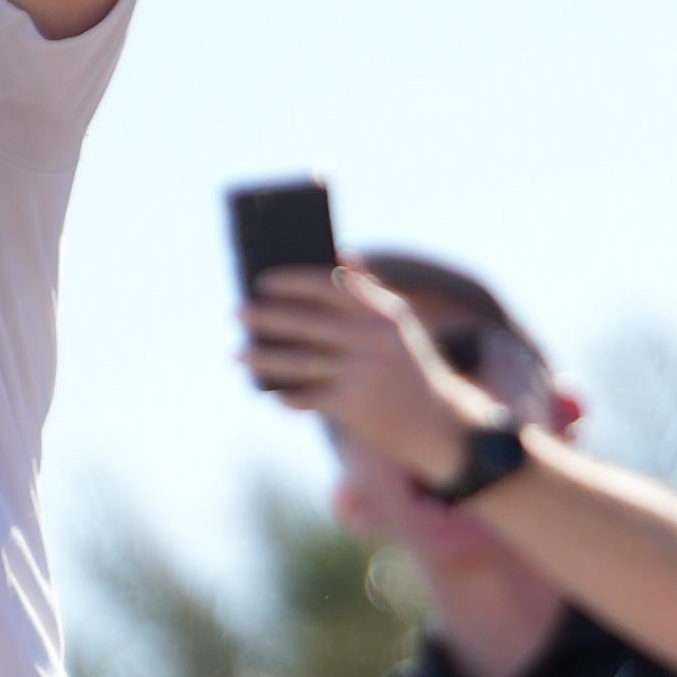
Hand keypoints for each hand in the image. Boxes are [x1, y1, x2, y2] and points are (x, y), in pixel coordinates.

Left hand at [242, 261, 505, 487]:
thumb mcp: (399, 323)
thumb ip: (368, 290)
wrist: (438, 422)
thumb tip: (341, 254)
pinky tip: (272, 392)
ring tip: (238, 354)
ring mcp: (361, 373)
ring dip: (264, 358)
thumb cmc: (409, 365)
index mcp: (381, 312)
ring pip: (300, 362)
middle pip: (307, 323)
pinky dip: (287, 395)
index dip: (292, 282)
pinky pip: (307, 396)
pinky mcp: (352, 405)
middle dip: (267, 318)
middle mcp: (371, 339)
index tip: (264, 281)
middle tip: (239, 313)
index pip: (328, 286)